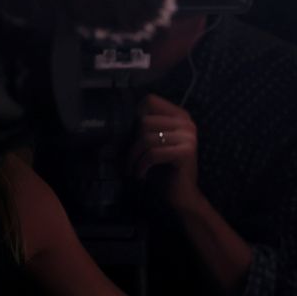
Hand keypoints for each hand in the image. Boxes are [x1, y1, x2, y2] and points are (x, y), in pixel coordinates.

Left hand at [130, 94, 200, 209]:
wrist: (182, 195)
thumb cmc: (163, 170)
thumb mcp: (149, 147)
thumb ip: (137, 134)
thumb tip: (108, 132)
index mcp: (180, 116)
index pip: (150, 100)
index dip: (136, 116)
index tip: (131, 136)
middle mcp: (187, 123)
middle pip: (145, 121)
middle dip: (132, 143)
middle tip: (131, 160)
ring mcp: (188, 137)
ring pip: (146, 138)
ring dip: (134, 157)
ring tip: (133, 169)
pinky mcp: (185, 152)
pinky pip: (152, 154)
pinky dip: (141, 166)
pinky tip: (141, 175)